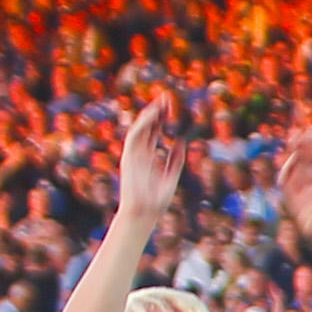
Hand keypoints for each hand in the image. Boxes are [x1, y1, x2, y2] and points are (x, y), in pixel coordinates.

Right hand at [110, 99, 186, 229]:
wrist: (143, 214)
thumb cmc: (156, 201)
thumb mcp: (171, 176)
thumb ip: (176, 160)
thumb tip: (182, 142)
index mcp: (149, 156)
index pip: (154, 132)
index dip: (161, 119)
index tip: (170, 107)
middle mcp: (139, 153)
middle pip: (147, 127)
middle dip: (155, 112)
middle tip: (166, 98)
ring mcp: (133, 154)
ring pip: (140, 128)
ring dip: (149, 114)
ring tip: (160, 102)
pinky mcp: (129, 157)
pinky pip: (134, 136)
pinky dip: (143, 124)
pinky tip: (153, 115)